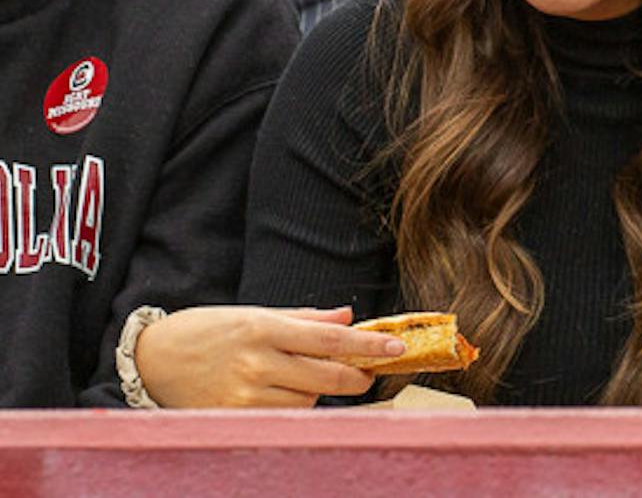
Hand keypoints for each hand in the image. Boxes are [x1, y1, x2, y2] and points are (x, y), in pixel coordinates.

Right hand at [134, 305, 403, 407]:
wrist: (151, 360)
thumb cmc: (207, 331)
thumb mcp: (255, 313)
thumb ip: (305, 318)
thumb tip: (349, 317)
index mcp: (264, 328)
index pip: (330, 339)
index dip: (368, 346)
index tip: (397, 348)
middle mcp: (257, 362)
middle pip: (327, 376)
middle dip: (356, 376)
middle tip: (367, 374)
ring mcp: (244, 395)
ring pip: (307, 400)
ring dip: (317, 391)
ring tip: (296, 376)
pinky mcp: (234, 419)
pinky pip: (283, 417)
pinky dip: (293, 407)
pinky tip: (280, 393)